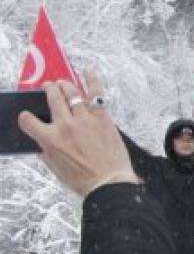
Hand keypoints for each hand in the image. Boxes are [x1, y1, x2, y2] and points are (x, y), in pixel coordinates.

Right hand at [18, 71, 138, 197]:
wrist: (108, 182)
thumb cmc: (82, 179)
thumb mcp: (55, 168)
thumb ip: (46, 151)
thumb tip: (41, 143)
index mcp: (49, 140)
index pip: (28, 120)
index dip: (25, 117)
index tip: (27, 116)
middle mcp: (65, 126)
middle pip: (52, 98)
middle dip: (48, 90)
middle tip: (48, 87)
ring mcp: (84, 120)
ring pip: (71, 93)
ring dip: (65, 84)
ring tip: (62, 83)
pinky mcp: (102, 118)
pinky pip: (96, 94)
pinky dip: (91, 80)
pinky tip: (88, 71)